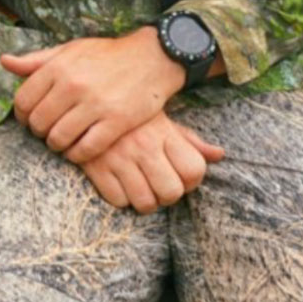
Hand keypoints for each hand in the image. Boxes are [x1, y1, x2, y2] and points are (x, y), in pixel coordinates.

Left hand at [0, 29, 185, 163]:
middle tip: (46, 131)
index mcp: (59, 67)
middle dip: (38, 131)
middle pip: (38, 122)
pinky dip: (76, 154)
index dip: (22, 114)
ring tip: (61, 141)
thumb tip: (4, 62)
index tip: (30, 118)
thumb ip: (37, 60)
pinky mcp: (116, 122)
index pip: (23, 100)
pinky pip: (85, 149)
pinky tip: (78, 149)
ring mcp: (95, 105)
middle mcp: (73, 86)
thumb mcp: (70, 50)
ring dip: (56, 145)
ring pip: (58, 138)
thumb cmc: (106, 55)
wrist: (151, 58)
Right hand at [78, 112, 224, 213]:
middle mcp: (143, 146)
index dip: (192, 181)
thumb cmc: (130, 114)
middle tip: (159, 187)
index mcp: (163, 132)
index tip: (181, 178)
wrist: (83, 99)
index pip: (194, 171)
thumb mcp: (161, 119)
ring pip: (144, 202)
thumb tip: (219, 155)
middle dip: (167, 196)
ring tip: (139, 188)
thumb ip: (189, 140)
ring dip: (144, 201)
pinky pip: (117, 200)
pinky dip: (120, 198)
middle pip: (171, 192)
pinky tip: (118, 183)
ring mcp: (119, 157)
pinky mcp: (95, 166)